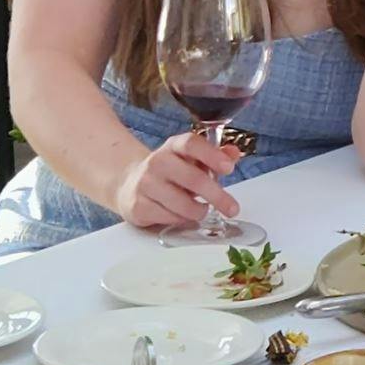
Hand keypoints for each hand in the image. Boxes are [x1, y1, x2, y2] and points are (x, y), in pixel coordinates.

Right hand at [119, 120, 245, 234]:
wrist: (130, 183)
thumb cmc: (170, 172)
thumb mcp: (191, 159)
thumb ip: (215, 156)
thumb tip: (234, 154)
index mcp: (173, 146)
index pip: (191, 144)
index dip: (212, 155)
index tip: (229, 168)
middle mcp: (157, 162)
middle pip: (193, 179)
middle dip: (217, 196)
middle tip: (232, 208)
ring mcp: (145, 184)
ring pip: (182, 205)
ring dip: (199, 211)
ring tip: (202, 210)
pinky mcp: (138, 206)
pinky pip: (169, 219)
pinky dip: (182, 220)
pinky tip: (182, 215)